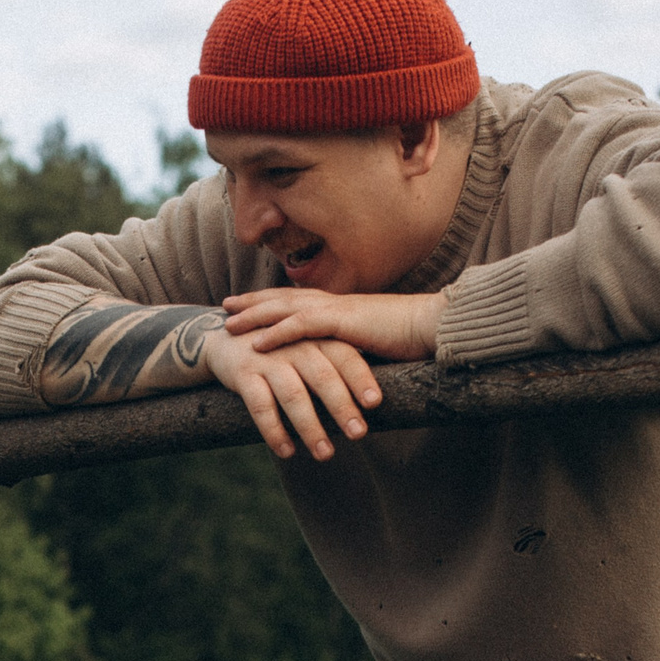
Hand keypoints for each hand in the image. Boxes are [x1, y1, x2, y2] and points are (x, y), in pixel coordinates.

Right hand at [205, 325, 382, 460]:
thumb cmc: (279, 349)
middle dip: (341, 407)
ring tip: (325, 454)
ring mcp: (268, 359)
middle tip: (358, 434)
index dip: (360, 378)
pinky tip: (286, 452)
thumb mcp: (307, 347)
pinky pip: (260, 406)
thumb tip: (371, 398)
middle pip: (322, 377)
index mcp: (315, 338)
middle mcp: (294, 345)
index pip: (345, 356)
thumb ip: (334, 364)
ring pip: (293, 395)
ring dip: (310, 427)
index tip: (376, 404)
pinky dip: (274, 431)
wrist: (223, 337)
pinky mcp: (244, 374)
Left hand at [222, 287, 442, 361]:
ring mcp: (337, 310)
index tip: (249, 304)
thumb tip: (340, 362)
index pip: (298, 300)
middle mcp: (334, 303)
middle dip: (253, 301)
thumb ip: (351, 348)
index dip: (271, 301)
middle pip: (284, 298)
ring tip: (229, 324)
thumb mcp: (373, 343)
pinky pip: (302, 326)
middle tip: (226, 305)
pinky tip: (256, 343)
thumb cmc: (411, 338)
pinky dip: (276, 333)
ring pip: (285, 308)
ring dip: (255, 315)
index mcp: (340, 306)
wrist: (433, 327)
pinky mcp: (343, 322)